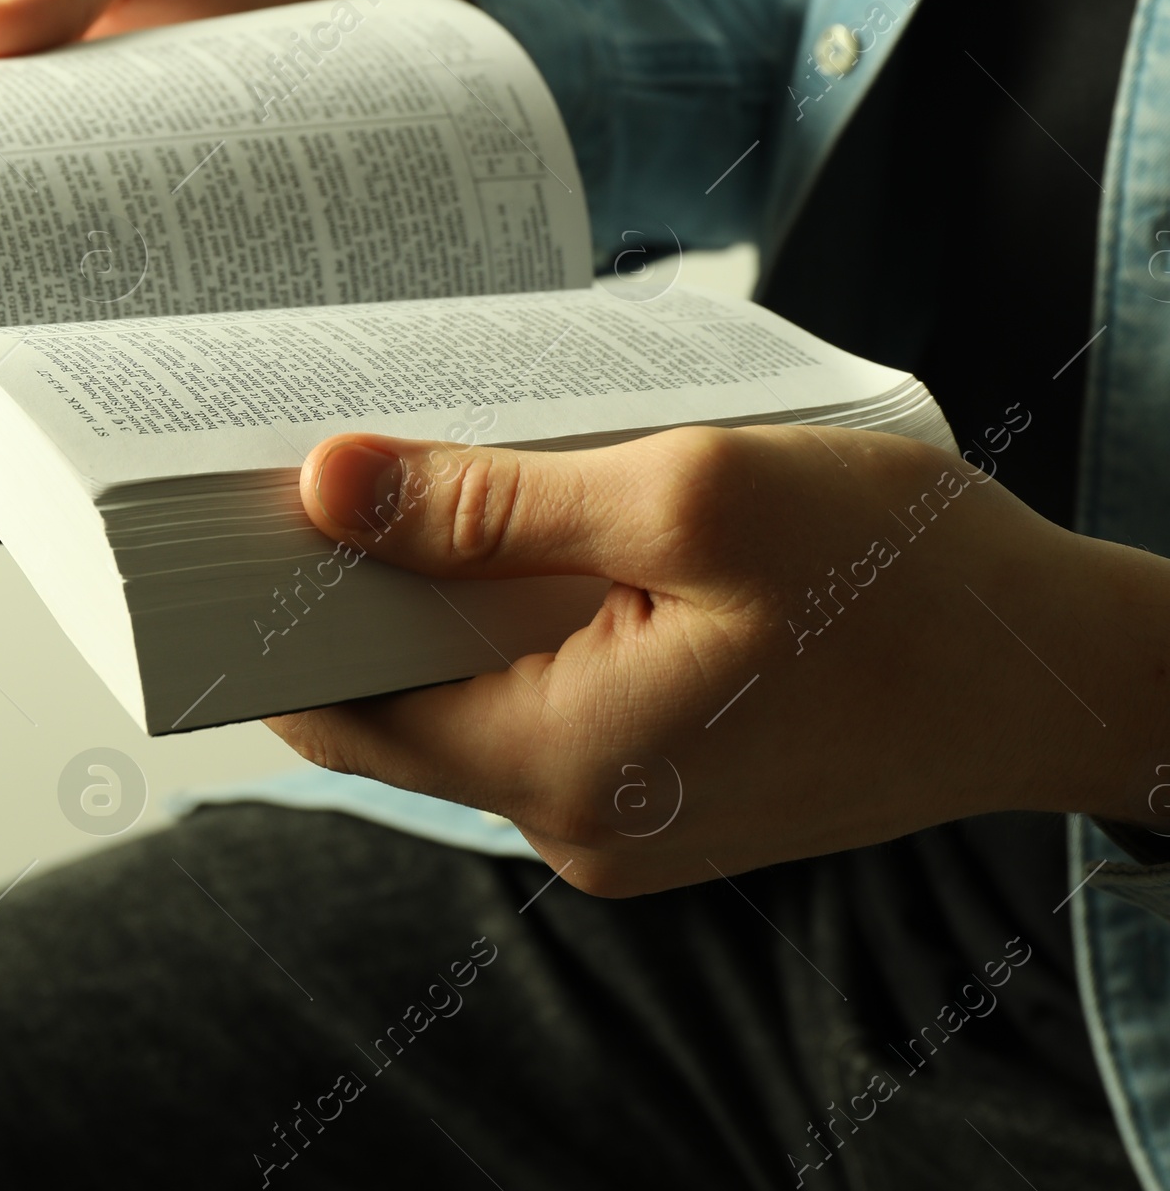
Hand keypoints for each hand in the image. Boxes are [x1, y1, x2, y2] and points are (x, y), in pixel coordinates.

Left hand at [266, 423, 1169, 894]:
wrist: (1053, 669)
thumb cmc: (899, 574)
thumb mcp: (692, 494)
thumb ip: (496, 502)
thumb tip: (328, 484)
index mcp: (566, 765)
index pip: (337, 712)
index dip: (267, 612)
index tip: (219, 505)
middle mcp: (582, 820)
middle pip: (398, 705)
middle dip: (348, 591)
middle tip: (323, 453)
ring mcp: (633, 816)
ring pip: (475, 698)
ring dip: (442, 594)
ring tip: (428, 468)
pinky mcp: (676, 784)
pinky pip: (552, 701)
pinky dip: (520, 619)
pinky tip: (536, 525)